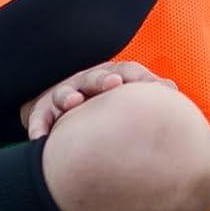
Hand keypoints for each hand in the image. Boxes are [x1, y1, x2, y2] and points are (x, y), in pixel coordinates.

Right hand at [20, 61, 173, 139]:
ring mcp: (63, 95)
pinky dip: (38, 126)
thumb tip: (171, 91)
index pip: (127, 71)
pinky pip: (39, 118)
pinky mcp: (43, 111)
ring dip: (68, 97)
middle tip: (114, 83)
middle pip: (95, 77)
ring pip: (64, 93)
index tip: (153, 85)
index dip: (138, 76)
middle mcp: (86, 82)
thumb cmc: (102, 103)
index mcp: (111, 77)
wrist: (61, 108)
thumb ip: (148, 91)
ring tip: (73, 103)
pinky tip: (40, 139)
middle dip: (104, 79)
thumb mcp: (124, 95)